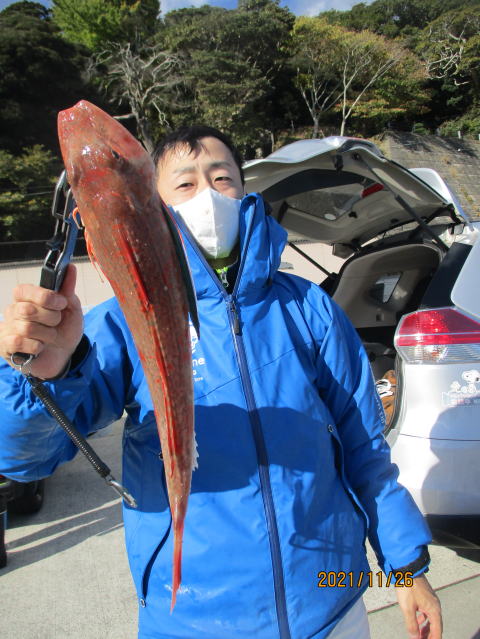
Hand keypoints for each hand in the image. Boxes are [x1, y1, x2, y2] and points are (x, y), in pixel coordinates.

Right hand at [0, 264, 83, 378]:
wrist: (64, 356)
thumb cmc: (64, 330)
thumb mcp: (71, 309)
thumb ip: (68, 289)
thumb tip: (71, 268)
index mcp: (27, 298)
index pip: (25, 290)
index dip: (45, 297)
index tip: (61, 304)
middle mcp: (14, 311)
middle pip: (27, 310)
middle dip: (50, 318)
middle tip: (55, 324)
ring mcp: (8, 328)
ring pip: (26, 328)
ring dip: (46, 335)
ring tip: (49, 338)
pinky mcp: (6, 346)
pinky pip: (19, 342)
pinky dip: (36, 346)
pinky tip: (39, 348)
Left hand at [396, 574, 441, 637]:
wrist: (406, 569)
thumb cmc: (408, 586)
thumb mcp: (407, 608)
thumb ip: (412, 624)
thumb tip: (415, 637)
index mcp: (434, 610)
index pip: (437, 631)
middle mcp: (435, 606)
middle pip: (435, 626)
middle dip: (429, 636)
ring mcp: (431, 600)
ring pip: (431, 619)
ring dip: (426, 628)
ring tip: (419, 635)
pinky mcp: (426, 596)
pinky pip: (427, 612)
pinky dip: (423, 619)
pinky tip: (417, 621)